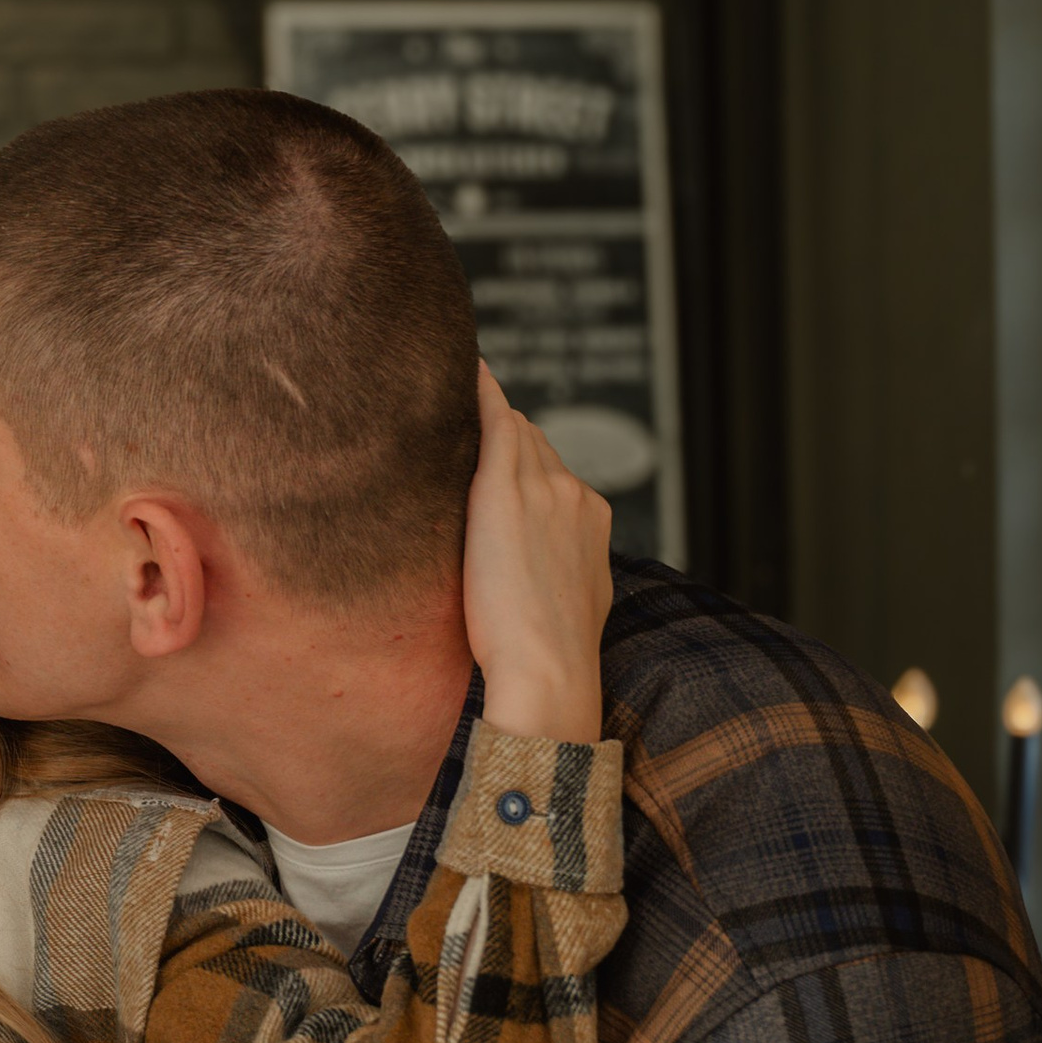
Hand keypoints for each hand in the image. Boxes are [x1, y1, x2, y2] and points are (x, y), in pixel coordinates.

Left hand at [459, 366, 611, 745]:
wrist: (547, 670)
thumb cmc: (547, 657)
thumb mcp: (568, 603)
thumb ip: (557, 570)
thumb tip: (536, 574)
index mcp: (592, 521)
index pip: (552, 472)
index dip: (522, 467)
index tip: (496, 462)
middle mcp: (574, 495)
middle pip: (533, 445)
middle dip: (503, 439)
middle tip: (461, 422)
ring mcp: (543, 489)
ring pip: (514, 434)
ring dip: (487, 419)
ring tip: (449, 394)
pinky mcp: (505, 491)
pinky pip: (495, 423)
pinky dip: (483, 395)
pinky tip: (466, 372)